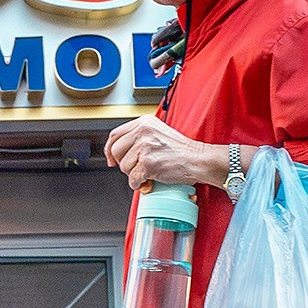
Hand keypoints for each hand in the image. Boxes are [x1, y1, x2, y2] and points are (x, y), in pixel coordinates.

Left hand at [105, 115, 224, 190]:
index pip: (115, 135)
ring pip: (124, 167)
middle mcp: (142, 132)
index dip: (109, 149)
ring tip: (149, 173)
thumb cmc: (182, 150)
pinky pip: (133, 179)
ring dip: (134, 175)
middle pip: (116, 151)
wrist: (198, 159)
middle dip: (124, 164)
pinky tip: (149, 181)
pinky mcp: (147, 163)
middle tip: (136, 168)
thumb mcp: (158, 133)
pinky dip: (140, 184)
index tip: (111, 159)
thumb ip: (140, 137)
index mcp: (144, 123)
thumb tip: (120, 151)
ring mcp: (144, 147)